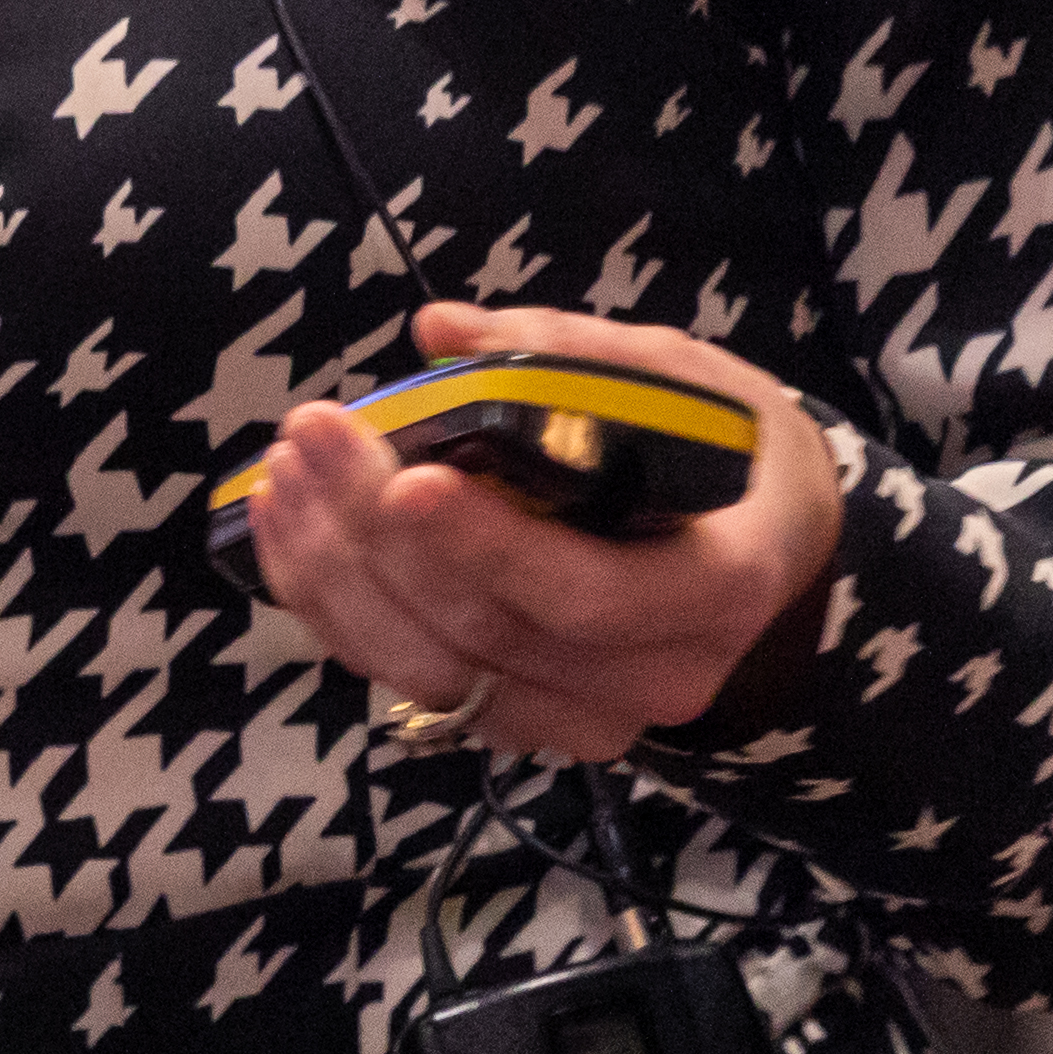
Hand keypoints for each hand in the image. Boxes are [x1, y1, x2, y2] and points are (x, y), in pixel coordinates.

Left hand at [239, 308, 843, 764]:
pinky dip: (340, 611)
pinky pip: (414, 683)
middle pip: (492, 635)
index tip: (405, 475)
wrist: (769, 549)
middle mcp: (658, 679)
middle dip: (380, 535)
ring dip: (338, 575)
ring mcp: (587, 718)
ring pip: (435, 673)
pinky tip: (290, 527)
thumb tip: (440, 331)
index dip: (489, 547)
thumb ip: (566, 351)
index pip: (590, 595)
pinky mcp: (524, 722)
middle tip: (311, 432)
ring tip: (283, 473)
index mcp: (721, 588)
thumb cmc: (726, 449)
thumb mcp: (679, 378)